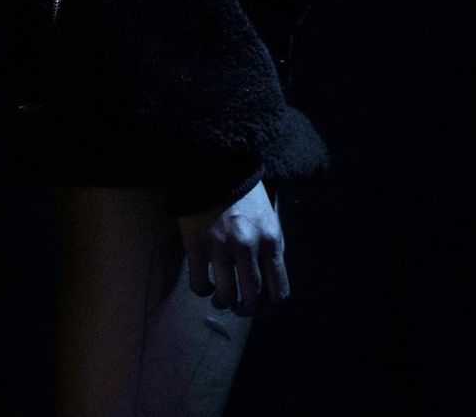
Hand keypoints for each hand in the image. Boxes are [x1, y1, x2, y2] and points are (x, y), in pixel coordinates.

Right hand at [176, 180, 288, 318]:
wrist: (214, 166)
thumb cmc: (246, 195)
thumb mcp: (269, 219)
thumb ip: (272, 249)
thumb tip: (271, 283)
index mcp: (271, 240)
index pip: (279, 292)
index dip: (270, 308)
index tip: (262, 308)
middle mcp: (248, 246)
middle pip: (252, 299)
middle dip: (247, 310)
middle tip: (240, 307)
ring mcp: (220, 247)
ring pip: (225, 297)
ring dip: (223, 302)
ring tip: (220, 296)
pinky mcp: (196, 244)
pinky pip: (199, 283)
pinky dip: (202, 290)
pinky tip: (205, 283)